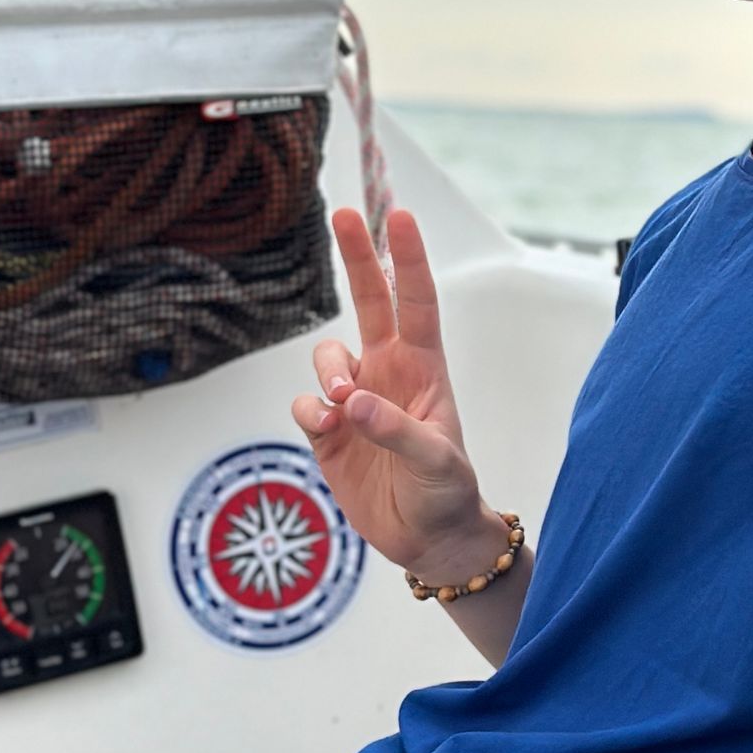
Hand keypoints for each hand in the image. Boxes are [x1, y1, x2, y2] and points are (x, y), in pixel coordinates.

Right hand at [292, 206, 494, 576]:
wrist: (428, 540)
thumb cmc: (446, 492)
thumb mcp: (436, 462)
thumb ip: (395, 428)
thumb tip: (350, 400)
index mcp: (424, 369)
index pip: (416, 302)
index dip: (407, 259)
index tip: (399, 215)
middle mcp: (387, 373)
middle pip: (368, 302)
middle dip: (356, 257)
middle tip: (343, 212)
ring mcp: (354, 401)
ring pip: (326, 357)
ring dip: (327, 371)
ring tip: (340, 403)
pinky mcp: (328, 433)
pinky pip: (306, 406)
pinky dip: (311, 413)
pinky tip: (329, 433)